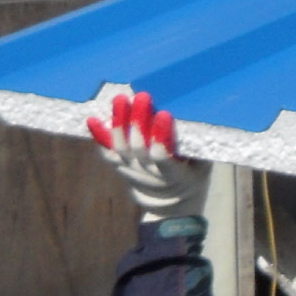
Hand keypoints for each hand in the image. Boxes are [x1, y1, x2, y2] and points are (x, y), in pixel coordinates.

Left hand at [88, 90, 205, 217]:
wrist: (170, 199)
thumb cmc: (192, 173)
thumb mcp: (202, 165)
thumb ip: (198, 147)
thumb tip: (198, 117)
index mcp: (173, 175)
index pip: (163, 156)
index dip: (161, 136)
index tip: (165, 114)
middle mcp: (148, 174)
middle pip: (139, 146)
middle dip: (140, 120)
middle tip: (144, 97)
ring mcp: (130, 170)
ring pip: (121, 147)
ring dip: (120, 122)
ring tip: (121, 99)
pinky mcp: (120, 165)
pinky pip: (106, 152)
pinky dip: (99, 136)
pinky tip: (92, 119)